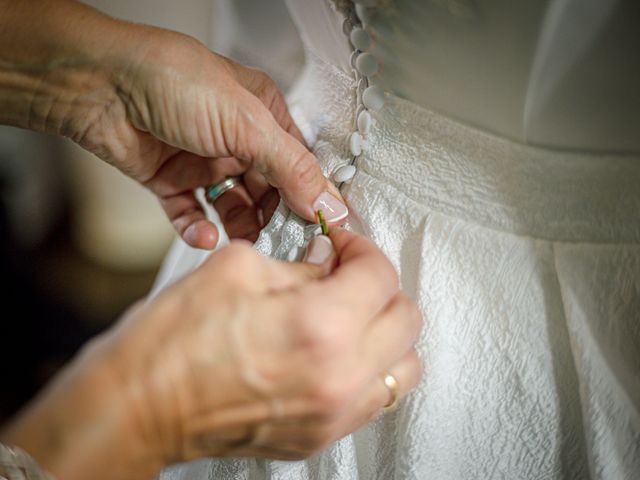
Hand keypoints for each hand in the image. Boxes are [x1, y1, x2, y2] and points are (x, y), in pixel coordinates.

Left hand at [0, 0, 346, 248]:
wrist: (97, 85)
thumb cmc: (170, 79)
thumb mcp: (247, 124)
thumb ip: (292, 168)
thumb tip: (328, 203)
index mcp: (262, 116)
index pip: (298, 165)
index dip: (308, 198)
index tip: (316, 230)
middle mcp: (235, 139)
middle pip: (267, 192)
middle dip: (272, 218)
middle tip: (277, 241)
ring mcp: (202, 160)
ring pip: (232, 207)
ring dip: (238, 227)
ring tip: (241, 240)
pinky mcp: (170, 180)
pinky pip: (192, 215)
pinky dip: (198, 230)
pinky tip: (204, 234)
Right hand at [1, 230, 422, 479]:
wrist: (139, 405)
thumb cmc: (171, 343)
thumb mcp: (238, 269)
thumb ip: (298, 264)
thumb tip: (328, 264)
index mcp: (320, 325)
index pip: (380, 274)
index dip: (361, 248)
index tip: (343, 246)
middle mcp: (338, 377)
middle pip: (406, 318)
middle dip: (380, 286)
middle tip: (348, 274)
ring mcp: (332, 414)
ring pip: (405, 366)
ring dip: (386, 331)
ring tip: (353, 315)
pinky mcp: (319, 436)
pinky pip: (376, 399)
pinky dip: (371, 369)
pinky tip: (339, 353)